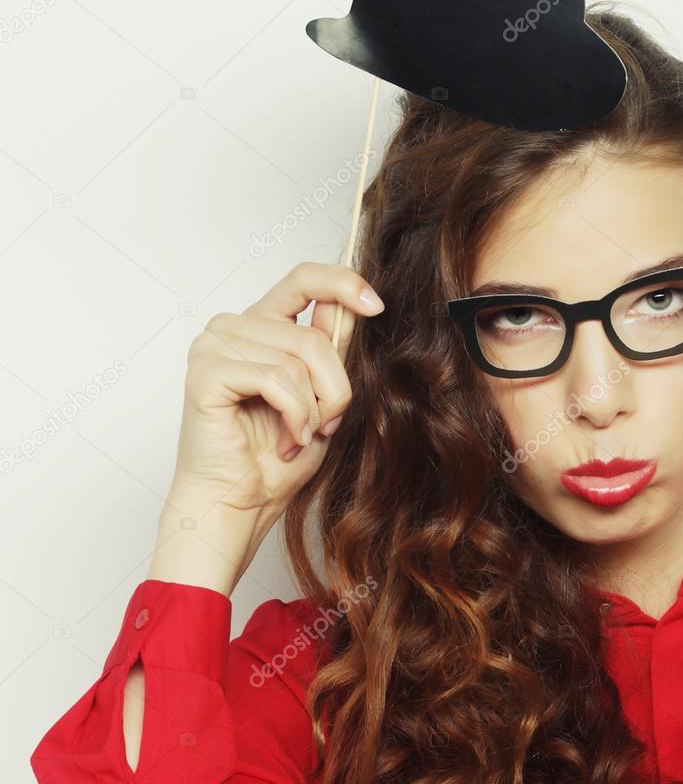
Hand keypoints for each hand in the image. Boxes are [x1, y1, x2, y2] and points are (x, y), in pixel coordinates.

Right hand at [172, 261, 383, 516]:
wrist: (242, 504)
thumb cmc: (276, 459)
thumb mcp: (322, 396)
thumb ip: (331, 349)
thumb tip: (352, 304)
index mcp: (260, 326)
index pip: (303, 279)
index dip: (344, 283)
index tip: (376, 306)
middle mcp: (232, 328)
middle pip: (313, 336)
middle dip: (334, 389)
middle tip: (325, 424)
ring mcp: (213, 346)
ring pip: (299, 357)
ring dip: (313, 408)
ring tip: (299, 436)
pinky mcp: (206, 372)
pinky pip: (275, 378)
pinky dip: (294, 415)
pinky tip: (288, 439)